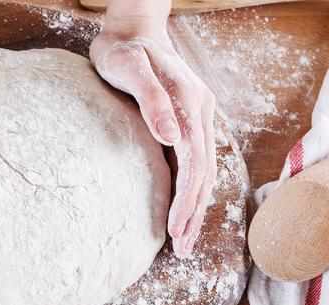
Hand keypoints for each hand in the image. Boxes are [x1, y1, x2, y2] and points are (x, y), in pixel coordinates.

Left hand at [90, 17, 216, 257]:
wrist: (131, 31)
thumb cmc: (124, 50)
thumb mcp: (131, 69)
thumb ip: (152, 101)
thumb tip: (172, 137)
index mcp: (191, 104)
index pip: (195, 162)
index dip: (187, 198)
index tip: (176, 228)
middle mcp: (199, 113)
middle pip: (204, 173)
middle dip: (194, 212)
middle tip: (184, 249)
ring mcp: (194, 118)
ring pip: (202, 171)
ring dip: (195, 206)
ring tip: (185, 240)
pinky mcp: (183, 122)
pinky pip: (192, 162)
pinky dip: (189, 190)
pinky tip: (182, 208)